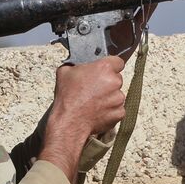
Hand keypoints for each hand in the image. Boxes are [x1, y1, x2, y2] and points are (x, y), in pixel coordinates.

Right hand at [38, 56, 126, 180]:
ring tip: (94, 103)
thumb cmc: (67, 97)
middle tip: (94, 89)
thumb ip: (77, 65)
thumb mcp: (65, 72)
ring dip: (109, 98)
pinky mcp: (119, 113)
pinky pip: (117, 109)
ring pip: (117, 95)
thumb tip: (78, 65)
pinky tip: (98, 112)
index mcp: (104, 68)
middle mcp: (115, 82)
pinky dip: (110, 111)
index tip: (105, 71)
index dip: (111, 66)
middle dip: (108, 83)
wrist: (70, 121)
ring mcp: (119, 98)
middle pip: (117, 79)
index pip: (118, 62)